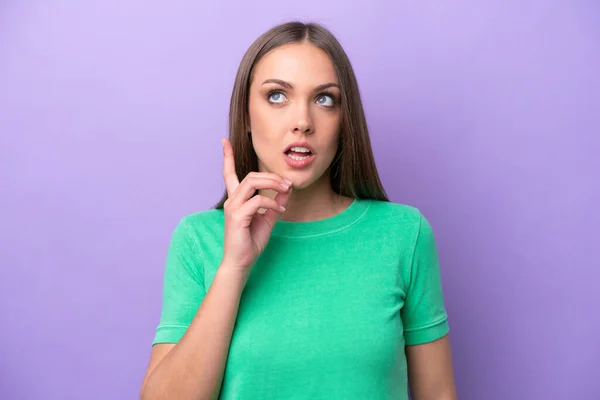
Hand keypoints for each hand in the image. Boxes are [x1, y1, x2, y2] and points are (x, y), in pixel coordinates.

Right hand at [220, 138, 290, 272]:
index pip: (228, 173)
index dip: (227, 156)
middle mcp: (232, 200)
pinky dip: (272, 202)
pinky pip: (258, 200)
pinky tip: (280, 210)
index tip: (224, 141)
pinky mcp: (237, 216)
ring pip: (252, 182)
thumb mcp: (268, 219)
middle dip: (271, 175)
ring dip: (273, 183)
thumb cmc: (251, 242)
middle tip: (288, 183)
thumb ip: (276, 202)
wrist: (241, 262)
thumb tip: (288, 189)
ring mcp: (233, 207)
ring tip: (286, 190)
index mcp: (236, 199)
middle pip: (250, 175)